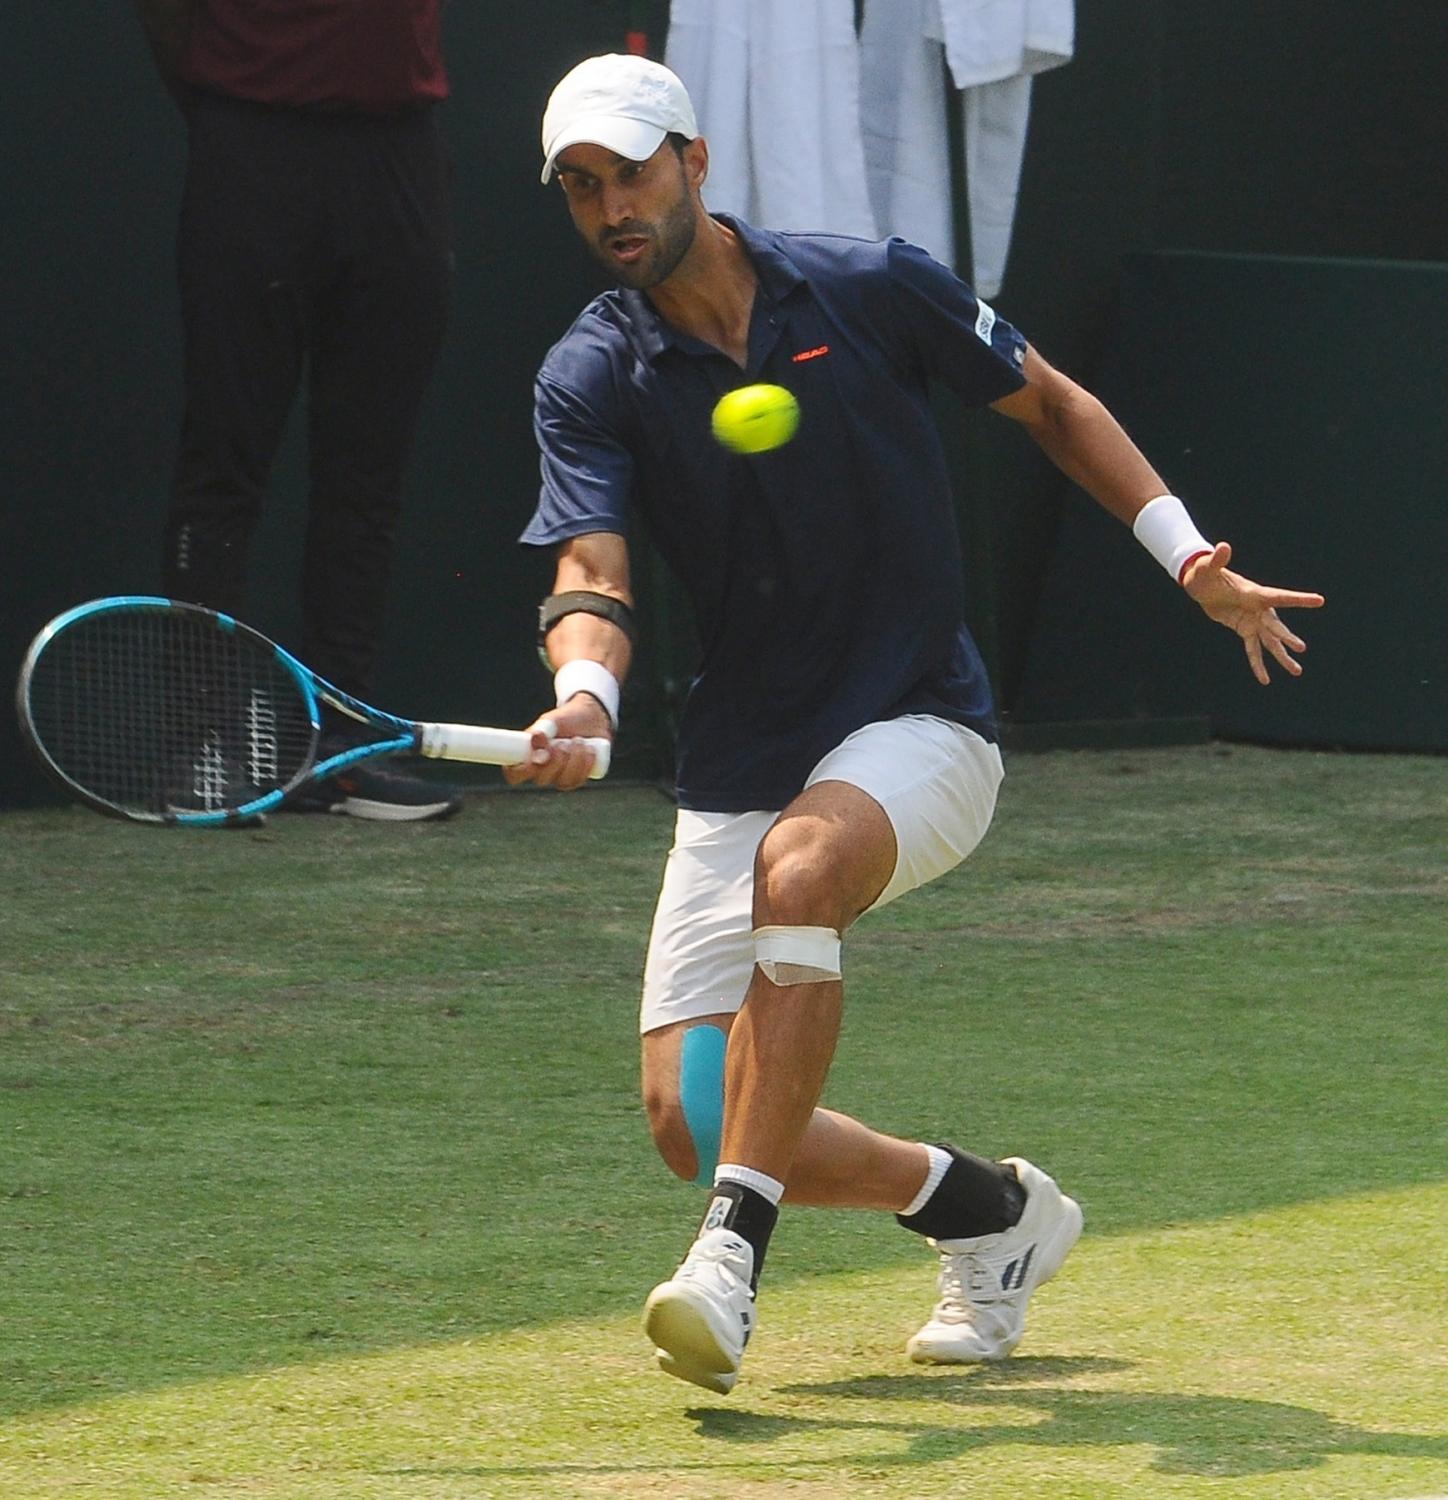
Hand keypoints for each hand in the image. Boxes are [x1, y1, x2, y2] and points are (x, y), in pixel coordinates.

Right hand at [501, 694, 612, 790]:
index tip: (536, 756)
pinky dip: (586, 764)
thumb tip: (536, 738)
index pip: (514, 774)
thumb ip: (541, 729)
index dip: (522, 771)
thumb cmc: (564, 720)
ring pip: (563, 782)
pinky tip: (589, 749)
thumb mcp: (551, 721)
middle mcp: (540, 771)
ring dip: (573, 761)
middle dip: (555, 762)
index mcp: (526, 757)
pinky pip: (579, 780)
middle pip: (541, 780)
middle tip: (563, 743)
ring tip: (578, 740)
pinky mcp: (577, 778)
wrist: (590, 718)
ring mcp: (559, 777)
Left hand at [1181, 542, 1324, 683]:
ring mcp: (1253, 621)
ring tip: (1296, 672)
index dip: (1299, 599)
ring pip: (1270, 642)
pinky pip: (1253, 650)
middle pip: (1275, 626)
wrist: (1201, 585)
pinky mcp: (1245, 630)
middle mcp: (1258, 609)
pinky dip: (1257, 664)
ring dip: (1282, 656)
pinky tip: (1265, 679)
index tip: (1319, 601)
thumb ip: (1217, 559)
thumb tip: (1223, 546)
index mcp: (1255, 593)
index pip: (1280, 597)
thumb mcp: (1208, 567)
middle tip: (1301, 648)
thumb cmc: (1205, 573)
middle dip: (1287, 637)